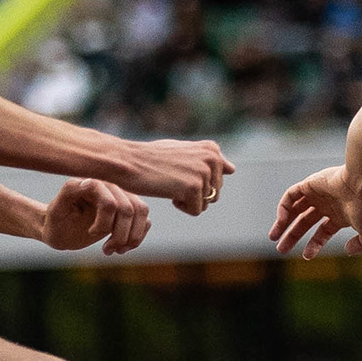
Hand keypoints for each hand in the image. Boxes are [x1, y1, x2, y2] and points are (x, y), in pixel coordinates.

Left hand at [39, 178, 149, 254]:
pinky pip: (145, 220)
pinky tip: (121, 249)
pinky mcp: (127, 210)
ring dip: (132, 237)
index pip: (110, 202)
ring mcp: (120, 197)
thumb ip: (69, 192)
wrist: (60, 230)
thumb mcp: (56, 209)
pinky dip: (136, 238)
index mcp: (92, 183)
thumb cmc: (56, 221)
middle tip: (105, 250)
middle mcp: (109, 187)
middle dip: (119, 235)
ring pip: (141, 212)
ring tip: (115, 250)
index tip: (90, 232)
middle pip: (128, 210)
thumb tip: (89, 182)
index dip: (104, 223)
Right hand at [109, 138, 231, 212]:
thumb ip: (208, 160)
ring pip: (205, 204)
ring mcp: (204, 172)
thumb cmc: (151, 158)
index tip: (179, 173)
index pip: (217, 180)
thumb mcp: (184, 153)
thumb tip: (233, 170)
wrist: (129, 162)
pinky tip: (168, 191)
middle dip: (194, 194)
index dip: (196, 182)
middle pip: (213, 194)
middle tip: (172, 180)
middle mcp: (212, 158)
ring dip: (186, 201)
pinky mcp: (195, 187)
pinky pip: (196, 211)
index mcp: (212, 149)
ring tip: (169, 184)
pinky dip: (181, 207)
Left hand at [269, 165, 361, 259]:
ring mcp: (318, 193)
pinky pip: (291, 195)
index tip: (306, 256)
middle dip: (292, 235)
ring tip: (273, 237)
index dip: (314, 244)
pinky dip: (283, 207)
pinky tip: (281, 221)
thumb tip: (348, 250)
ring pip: (295, 208)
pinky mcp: (310, 183)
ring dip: (282, 223)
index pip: (323, 231)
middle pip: (305, 221)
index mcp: (340, 214)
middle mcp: (328, 203)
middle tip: (281, 249)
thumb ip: (361, 245)